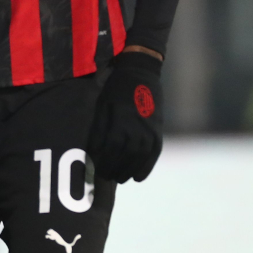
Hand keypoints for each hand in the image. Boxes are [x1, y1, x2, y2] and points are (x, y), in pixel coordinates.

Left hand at [87, 50, 162, 182]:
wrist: (141, 73)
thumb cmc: (115, 89)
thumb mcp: (103, 105)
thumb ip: (99, 129)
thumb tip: (94, 150)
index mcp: (120, 122)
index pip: (110, 150)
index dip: (104, 162)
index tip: (96, 171)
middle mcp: (136, 130)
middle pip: (125, 158)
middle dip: (115, 169)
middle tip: (106, 177)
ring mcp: (149, 131)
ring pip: (140, 159)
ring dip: (129, 171)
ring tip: (120, 178)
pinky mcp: (157, 130)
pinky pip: (153, 154)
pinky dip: (146, 167)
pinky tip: (138, 177)